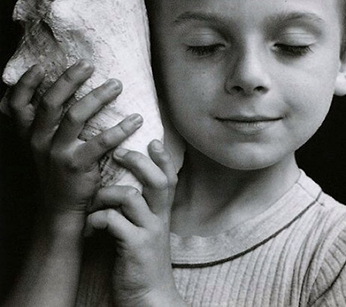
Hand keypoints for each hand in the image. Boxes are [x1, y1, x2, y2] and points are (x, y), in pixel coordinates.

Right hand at [7, 60, 142, 227]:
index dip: (25, 84)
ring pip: (75, 116)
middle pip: (50, 103)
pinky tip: (136, 119)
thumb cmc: (56, 167)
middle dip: (69, 80)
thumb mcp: (41, 145)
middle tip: (88, 64)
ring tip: (116, 84)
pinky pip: (101, 142)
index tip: (39, 66)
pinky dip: (120, 128)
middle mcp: (38, 141)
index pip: (16, 105)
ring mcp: (57, 153)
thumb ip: (43, 122)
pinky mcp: (78, 165)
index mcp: (28, 133)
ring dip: (98, 97)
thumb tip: (58, 87)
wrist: (60, 206)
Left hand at [84, 141, 184, 306]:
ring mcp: (149, 232)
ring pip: (131, 196)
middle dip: (139, 161)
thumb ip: (141, 210)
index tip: (153, 139)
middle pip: (158, 180)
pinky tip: (91, 226)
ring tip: (95, 200)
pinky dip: (97, 218)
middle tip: (120, 152)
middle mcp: (159, 218)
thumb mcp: (147, 231)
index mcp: (162, 213)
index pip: (169, 178)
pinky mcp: (135, 247)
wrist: (149, 298)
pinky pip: (113, 221)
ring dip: (107, 193)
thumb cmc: (142, 261)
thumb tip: (124, 187)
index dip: (163, 158)